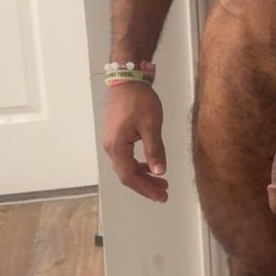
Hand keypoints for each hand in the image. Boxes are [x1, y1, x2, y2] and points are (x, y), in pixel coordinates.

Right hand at [102, 83, 168, 202]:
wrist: (128, 80)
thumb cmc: (139, 100)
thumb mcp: (151, 125)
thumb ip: (155, 150)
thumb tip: (160, 172)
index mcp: (117, 146)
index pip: (129, 176)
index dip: (145, 188)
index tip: (161, 195)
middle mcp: (111, 147)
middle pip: (126, 175)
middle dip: (145, 186)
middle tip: (163, 194)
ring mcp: (113, 142)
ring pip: (127, 167)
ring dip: (143, 177)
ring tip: (161, 183)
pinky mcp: (117, 137)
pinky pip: (127, 158)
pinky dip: (139, 166)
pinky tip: (151, 167)